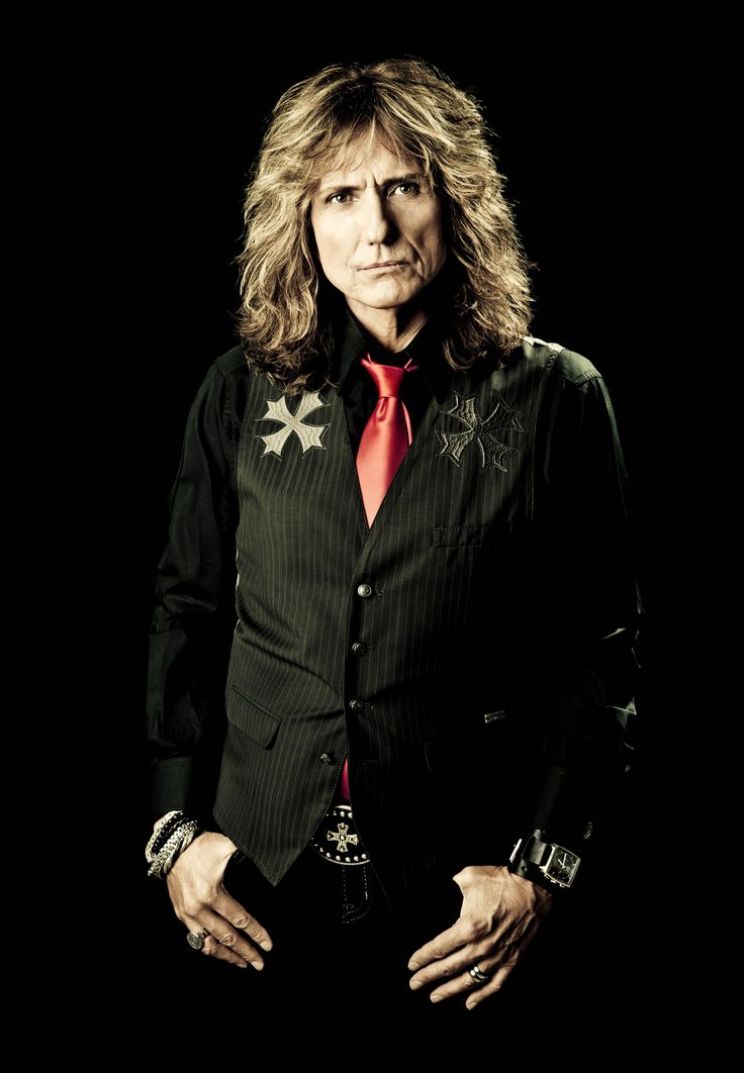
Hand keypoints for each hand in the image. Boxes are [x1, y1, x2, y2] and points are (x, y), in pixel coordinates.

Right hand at [166, 831, 273, 970]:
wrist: (172, 846)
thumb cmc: (201, 846)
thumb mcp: (226, 845)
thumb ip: (249, 850)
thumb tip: (269, 855)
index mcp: (211, 894)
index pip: (239, 919)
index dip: (256, 933)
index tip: (268, 945)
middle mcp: (198, 908)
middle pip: (226, 937)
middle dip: (245, 951)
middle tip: (259, 963)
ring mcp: (187, 914)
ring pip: (208, 944)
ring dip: (226, 955)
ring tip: (241, 963)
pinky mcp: (180, 913)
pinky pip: (195, 938)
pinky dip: (209, 947)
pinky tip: (218, 950)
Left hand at [407, 863, 552, 1009]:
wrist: (533, 888)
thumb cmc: (501, 881)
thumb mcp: (469, 876)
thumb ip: (453, 885)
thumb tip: (446, 887)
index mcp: (468, 927)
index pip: (438, 948)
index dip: (422, 958)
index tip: (411, 966)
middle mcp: (481, 946)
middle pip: (449, 967)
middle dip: (428, 977)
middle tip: (414, 985)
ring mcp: (497, 956)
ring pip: (469, 980)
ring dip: (450, 990)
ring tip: (435, 997)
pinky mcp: (512, 960)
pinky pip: (495, 984)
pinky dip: (482, 996)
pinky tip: (469, 1003)